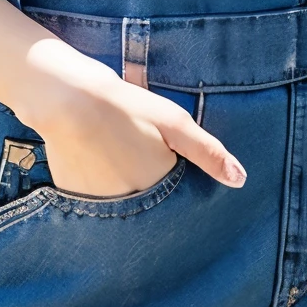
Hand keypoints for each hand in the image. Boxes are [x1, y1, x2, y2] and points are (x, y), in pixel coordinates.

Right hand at [14, 34, 245, 199]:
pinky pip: (95, 197)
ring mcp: (97, 206)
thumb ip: (208, 153)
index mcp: (157, 191)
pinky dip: (99, 182)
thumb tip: (240, 180)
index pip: (177, 200)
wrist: (67, 98)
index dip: (175, 179)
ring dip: (124, 185)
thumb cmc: (125, 107)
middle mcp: (128, 207)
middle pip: (149, 202)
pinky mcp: (74, 196)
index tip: (166, 157)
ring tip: (116, 149)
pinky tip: (97, 154)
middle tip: (136, 147)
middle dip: (150, 184)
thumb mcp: (174, 122)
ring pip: (122, 201)